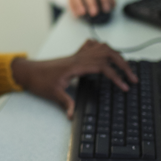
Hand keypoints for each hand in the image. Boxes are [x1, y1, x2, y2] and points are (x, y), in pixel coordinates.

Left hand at [12, 39, 135, 118]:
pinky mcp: (75, 56)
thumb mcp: (52, 94)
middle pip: (107, 54)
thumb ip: (65, 103)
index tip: (125, 86)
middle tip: (133, 77)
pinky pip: (92, 45)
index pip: (102, 67)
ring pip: (102, 47)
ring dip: (116, 55)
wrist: (28, 71)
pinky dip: (102, 48)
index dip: (116, 76)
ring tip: (125, 67)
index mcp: (76, 66)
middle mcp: (79, 57)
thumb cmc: (39, 80)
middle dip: (123, 64)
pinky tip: (107, 55)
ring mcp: (77, 55)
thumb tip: (73, 115)